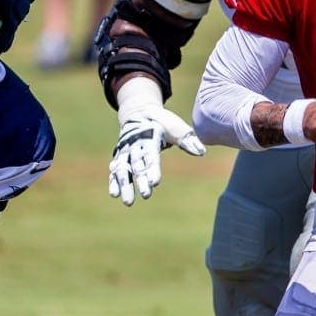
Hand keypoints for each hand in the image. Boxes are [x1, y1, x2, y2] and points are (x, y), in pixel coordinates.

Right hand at [108, 78, 204, 205]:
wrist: (140, 113)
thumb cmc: (162, 122)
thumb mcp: (175, 127)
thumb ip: (187, 139)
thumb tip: (201, 152)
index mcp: (148, 137)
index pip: (150, 155)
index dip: (152, 169)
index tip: (155, 183)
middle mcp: (134, 145)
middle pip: (137, 165)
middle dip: (140, 180)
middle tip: (146, 195)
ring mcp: (125, 151)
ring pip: (123, 169)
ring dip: (125, 185)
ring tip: (128, 202)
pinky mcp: (120, 157)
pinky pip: (115, 170)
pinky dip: (114, 181)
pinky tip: (115, 194)